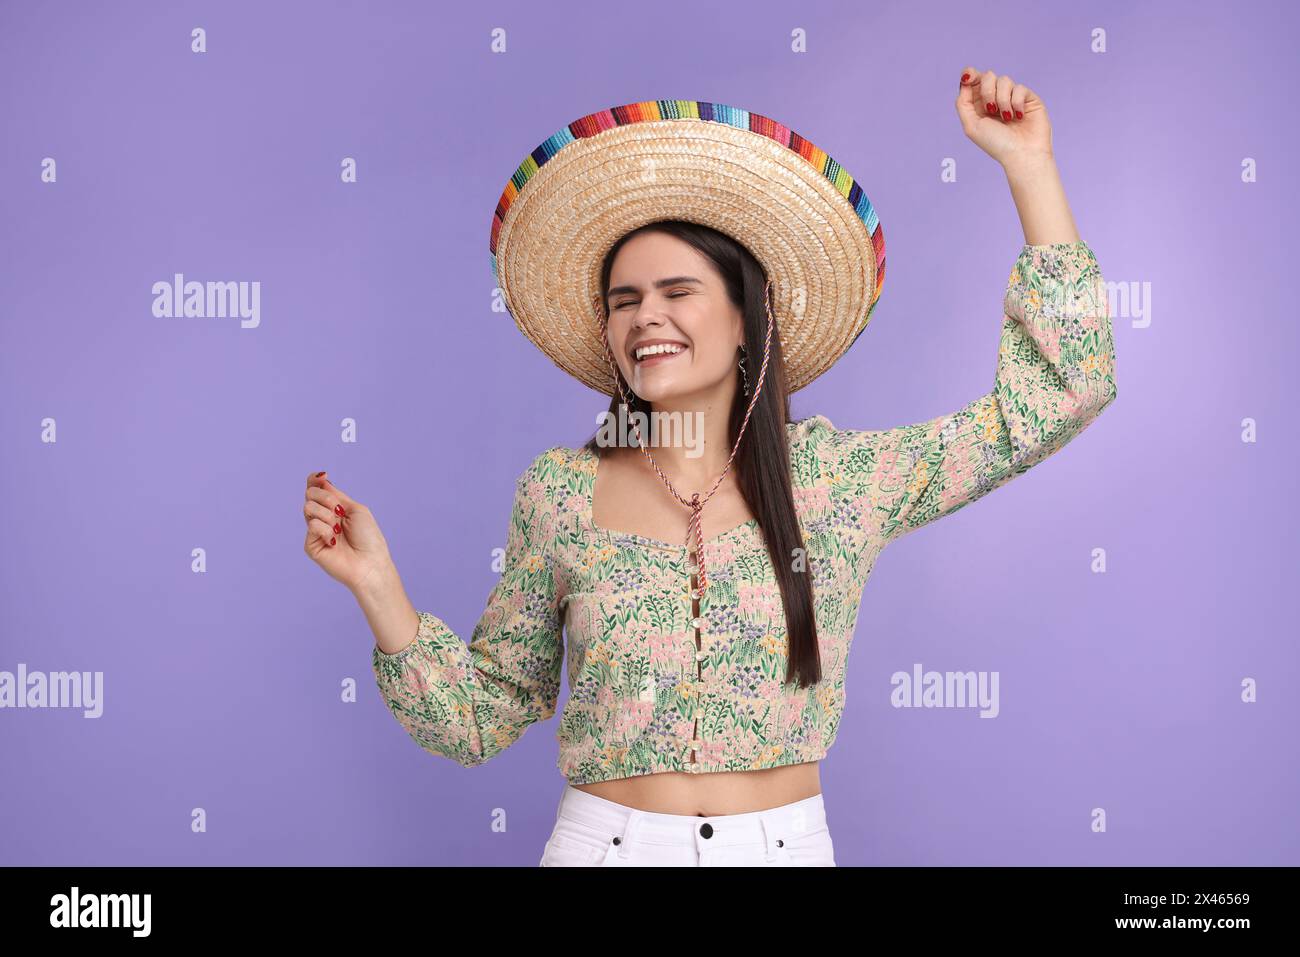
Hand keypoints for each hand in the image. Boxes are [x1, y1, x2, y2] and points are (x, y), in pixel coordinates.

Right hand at [302, 471, 394, 593]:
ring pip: (308, 507)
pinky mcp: (311, 545)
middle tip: (339, 511)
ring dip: (327, 515)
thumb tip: (320, 479)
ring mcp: (315, 532)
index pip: (316, 488)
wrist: (370, 562)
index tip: (323, 476)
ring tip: (339, 529)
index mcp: (334, 508)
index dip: (315, 480)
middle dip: (326, 498)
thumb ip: (335, 495)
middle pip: (310, 494)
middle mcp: (323, 518)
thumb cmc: (368, 537)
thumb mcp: (355, 509)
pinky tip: (334, 541)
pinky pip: (312, 525)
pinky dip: (325, 530)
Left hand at [955, 66, 1052, 168]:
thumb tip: (965, 82)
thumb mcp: (971, 126)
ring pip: (1004, 80)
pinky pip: (1019, 87)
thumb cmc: (996, 144)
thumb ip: (963, 104)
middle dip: (987, 90)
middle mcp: (995, 99)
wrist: (1021, 153)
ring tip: (1006, 118)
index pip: (974, 81)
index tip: (967, 78)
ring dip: (1001, 100)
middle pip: (988, 76)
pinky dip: (1015, 102)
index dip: (970, 75)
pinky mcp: (1028, 98)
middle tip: (990, 109)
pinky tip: (1018, 116)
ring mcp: (1012, 97)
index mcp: (979, 105)